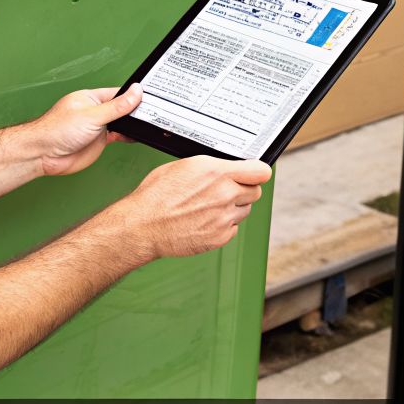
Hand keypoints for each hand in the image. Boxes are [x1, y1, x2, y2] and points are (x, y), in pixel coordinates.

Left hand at [29, 85, 141, 176]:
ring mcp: (97, 126)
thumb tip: (136, 92)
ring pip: (121, 122)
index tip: (149, 97)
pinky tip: (136, 135)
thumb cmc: (57, 130)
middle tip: (153, 112)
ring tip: (148, 123)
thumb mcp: (93, 115)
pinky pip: (118, 135)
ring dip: (131, 124)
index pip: (118, 93)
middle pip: (121, 108)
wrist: (44, 154)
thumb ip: (117, 106)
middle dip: (134, 110)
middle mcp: (95, 111)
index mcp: (91, 97)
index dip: (133, 95)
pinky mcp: (99, 141)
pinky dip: (128, 136)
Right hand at [113, 155, 272, 258]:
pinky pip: (233, 229)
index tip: (255, 174)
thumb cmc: (156, 196)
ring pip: (244, 211)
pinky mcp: (220, 237)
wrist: (143, 226)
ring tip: (209, 207)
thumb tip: (226, 168)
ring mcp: (224, 217)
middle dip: (244, 190)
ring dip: (233, 208)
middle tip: (227, 192)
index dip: (258, 173)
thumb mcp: (183, 167)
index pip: (260, 171)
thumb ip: (212, 167)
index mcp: (216, 172)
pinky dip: (223, 226)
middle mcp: (224, 194)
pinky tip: (204, 221)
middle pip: (255, 192)